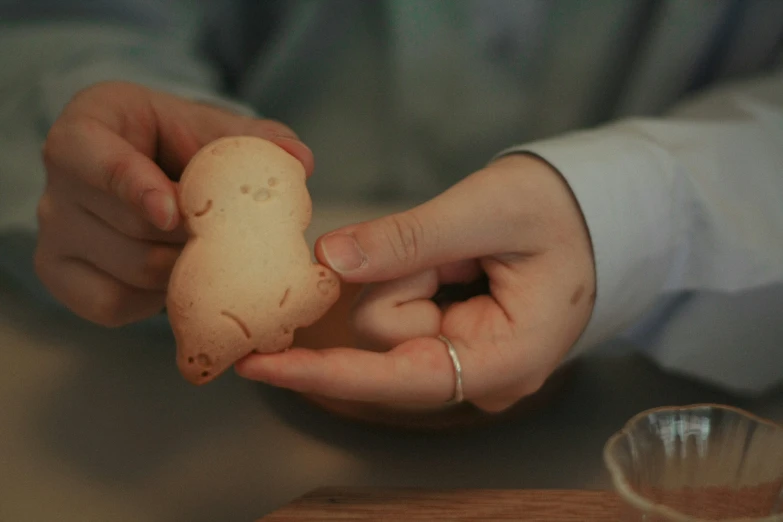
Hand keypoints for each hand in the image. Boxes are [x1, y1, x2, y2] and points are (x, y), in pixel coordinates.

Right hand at [34, 81, 311, 326]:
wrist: (156, 174)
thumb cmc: (184, 145)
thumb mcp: (214, 130)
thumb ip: (256, 140)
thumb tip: (300, 160)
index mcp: (86, 127)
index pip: (91, 157)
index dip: (133, 187)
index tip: (174, 214)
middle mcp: (57, 182)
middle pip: (125, 227)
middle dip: (189, 238)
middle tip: (231, 237)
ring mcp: (54, 233)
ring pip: (130, 270)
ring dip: (185, 269)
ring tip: (212, 253)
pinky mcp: (61, 276)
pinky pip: (113, 305)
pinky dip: (156, 300)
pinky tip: (180, 276)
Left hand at [235, 154, 594, 412]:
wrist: (594, 217)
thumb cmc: (560, 210)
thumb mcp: (488, 210)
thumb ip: (410, 237)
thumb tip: (329, 259)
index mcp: (506, 358)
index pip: (401, 378)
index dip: (326, 373)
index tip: (260, 367)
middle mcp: (481, 376)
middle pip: (388, 338)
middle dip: (403, 278)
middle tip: (457, 245)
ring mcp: (466, 363)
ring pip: (388, 321)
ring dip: (411, 271)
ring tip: (464, 251)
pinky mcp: (451, 344)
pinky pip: (401, 312)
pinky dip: (411, 278)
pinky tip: (452, 264)